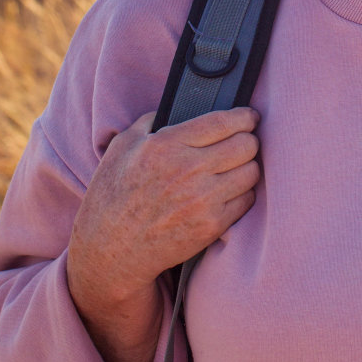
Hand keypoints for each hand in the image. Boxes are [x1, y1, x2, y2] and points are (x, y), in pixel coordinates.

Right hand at [68, 107, 261, 318]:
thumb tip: (175, 110)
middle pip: (246, 145)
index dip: (245, 116)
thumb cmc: (112, 196)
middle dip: (248, 140)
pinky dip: (243, 194)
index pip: (224, 122)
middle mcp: (188, 170)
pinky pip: (247, 201)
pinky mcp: (211, 226)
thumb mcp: (122, 146)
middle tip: (243, 143)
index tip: (249, 117)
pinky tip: (230, 192)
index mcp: (167, 145)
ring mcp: (202, 200)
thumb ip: (150, 122)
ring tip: (237, 168)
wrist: (110, 250)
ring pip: (251, 172)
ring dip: (248, 167)